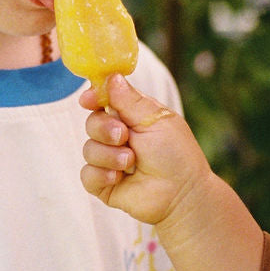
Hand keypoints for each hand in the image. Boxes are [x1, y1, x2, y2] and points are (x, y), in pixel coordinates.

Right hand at [80, 74, 208, 226]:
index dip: (94, 98)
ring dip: (109, 155)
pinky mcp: (104, 184)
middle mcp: (119, 137)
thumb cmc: (176, 154)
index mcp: (132, 117)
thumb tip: (111, 76)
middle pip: (92, 122)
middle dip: (104, 128)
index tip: (89, 99)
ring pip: (88, 149)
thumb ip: (130, 100)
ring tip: (131, 162)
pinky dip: (102, 174)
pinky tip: (119, 178)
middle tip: (123, 136)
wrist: (182, 194)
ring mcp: (110, 161)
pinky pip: (87, 174)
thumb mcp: (155, 119)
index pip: (104, 101)